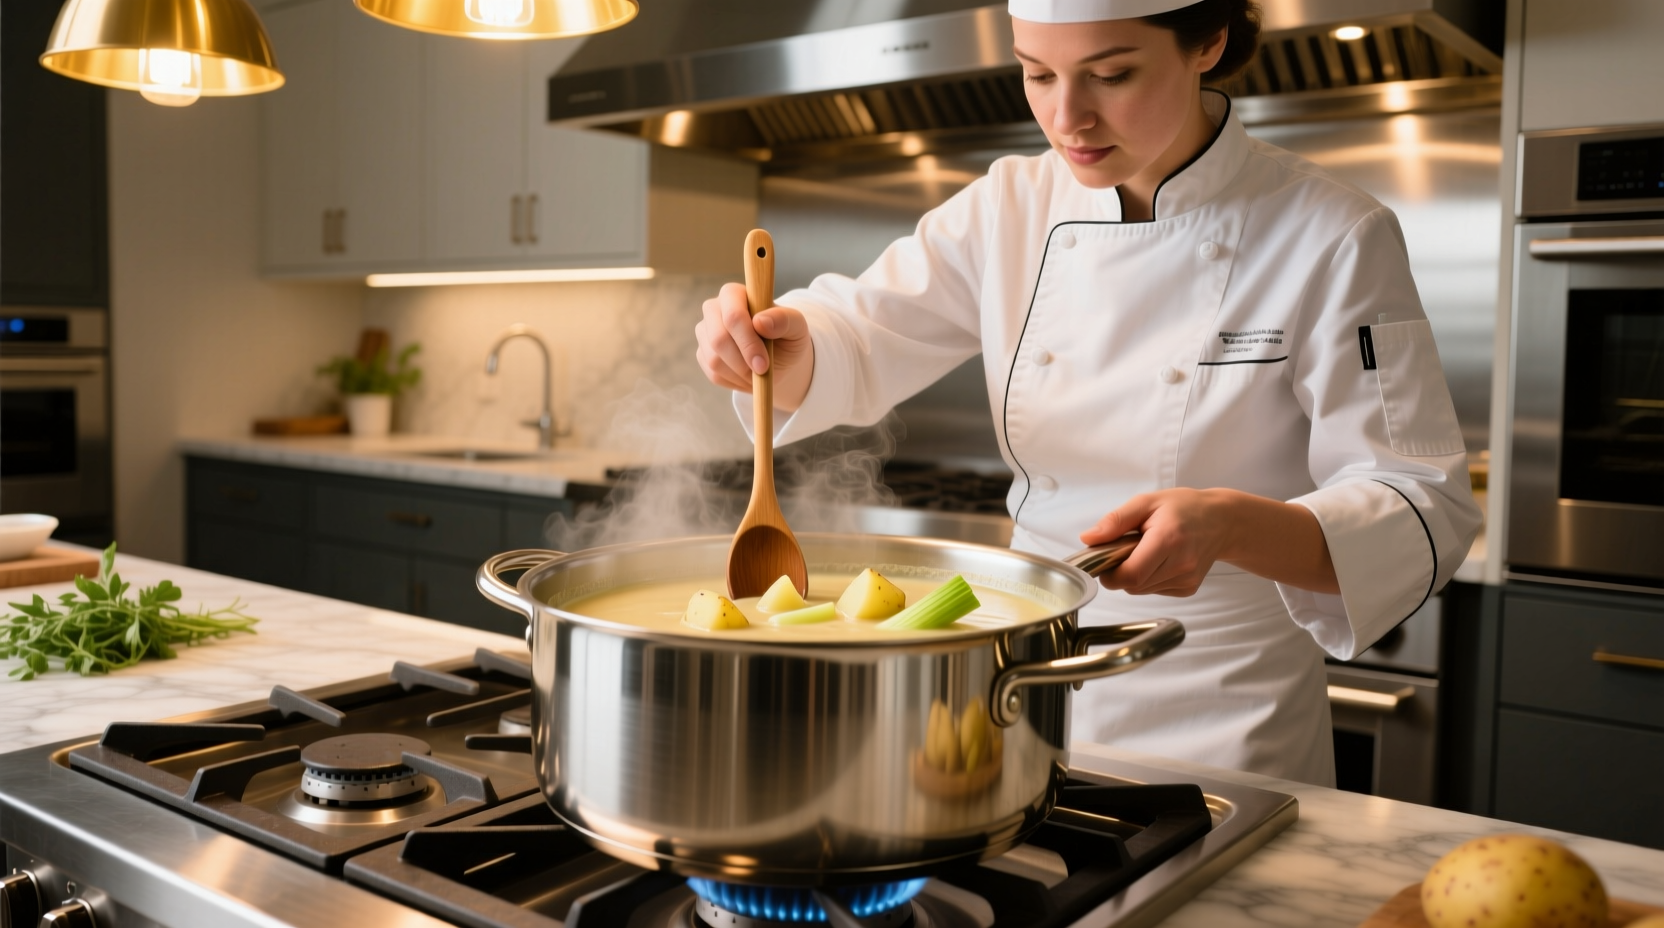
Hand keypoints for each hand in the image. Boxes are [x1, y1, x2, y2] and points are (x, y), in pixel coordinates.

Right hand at [694, 282, 814, 410]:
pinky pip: (713, 374)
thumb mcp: (796, 326)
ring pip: (714, 359)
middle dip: (743, 361)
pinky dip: (734, 381)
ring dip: (740, 373)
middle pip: (718, 339)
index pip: (732, 315)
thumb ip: (783, 319)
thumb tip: (760, 321)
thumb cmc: (788, 336)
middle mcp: (714, 309)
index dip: (747, 341)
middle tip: (762, 372)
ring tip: (759, 372)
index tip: (764, 363)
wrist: (781, 358)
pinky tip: (748, 375)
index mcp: (734, 294)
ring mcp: (705, 332)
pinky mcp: (702, 354)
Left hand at [1080, 489, 1236, 596]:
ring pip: (1141, 590)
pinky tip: (1159, 561)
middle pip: (1133, 585)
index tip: (1105, 559)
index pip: (1130, 574)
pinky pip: (1154, 590)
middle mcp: (1181, 564)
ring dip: (1134, 575)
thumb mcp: (1146, 502)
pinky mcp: (1188, 588)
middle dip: (1120, 571)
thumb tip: (1088, 539)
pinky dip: (1148, 579)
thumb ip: (1115, 521)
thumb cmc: (1184, 508)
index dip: (1110, 573)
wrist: (1222, 521)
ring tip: (1145, 551)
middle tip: (1125, 549)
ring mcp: (1187, 579)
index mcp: (1168, 540)